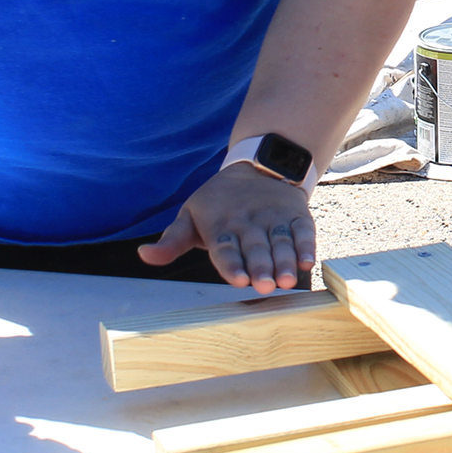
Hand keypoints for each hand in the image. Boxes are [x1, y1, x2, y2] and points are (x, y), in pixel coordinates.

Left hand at [139, 162, 316, 294]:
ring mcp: (273, 219)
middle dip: (261, 267)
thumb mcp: (189, 216)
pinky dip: (306, 246)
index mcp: (220, 226)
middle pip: (255, 248)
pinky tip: (308, 262)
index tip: (236, 281)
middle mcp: (248, 223)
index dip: (231, 264)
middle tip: (266, 285)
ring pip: (279, 242)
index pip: (225, 248)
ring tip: (287, 279)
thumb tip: (143, 255)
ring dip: (284, 261)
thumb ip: (170, 241)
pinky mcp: (296, 216)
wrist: (258, 167)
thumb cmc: (218, 202)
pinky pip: (303, 231)